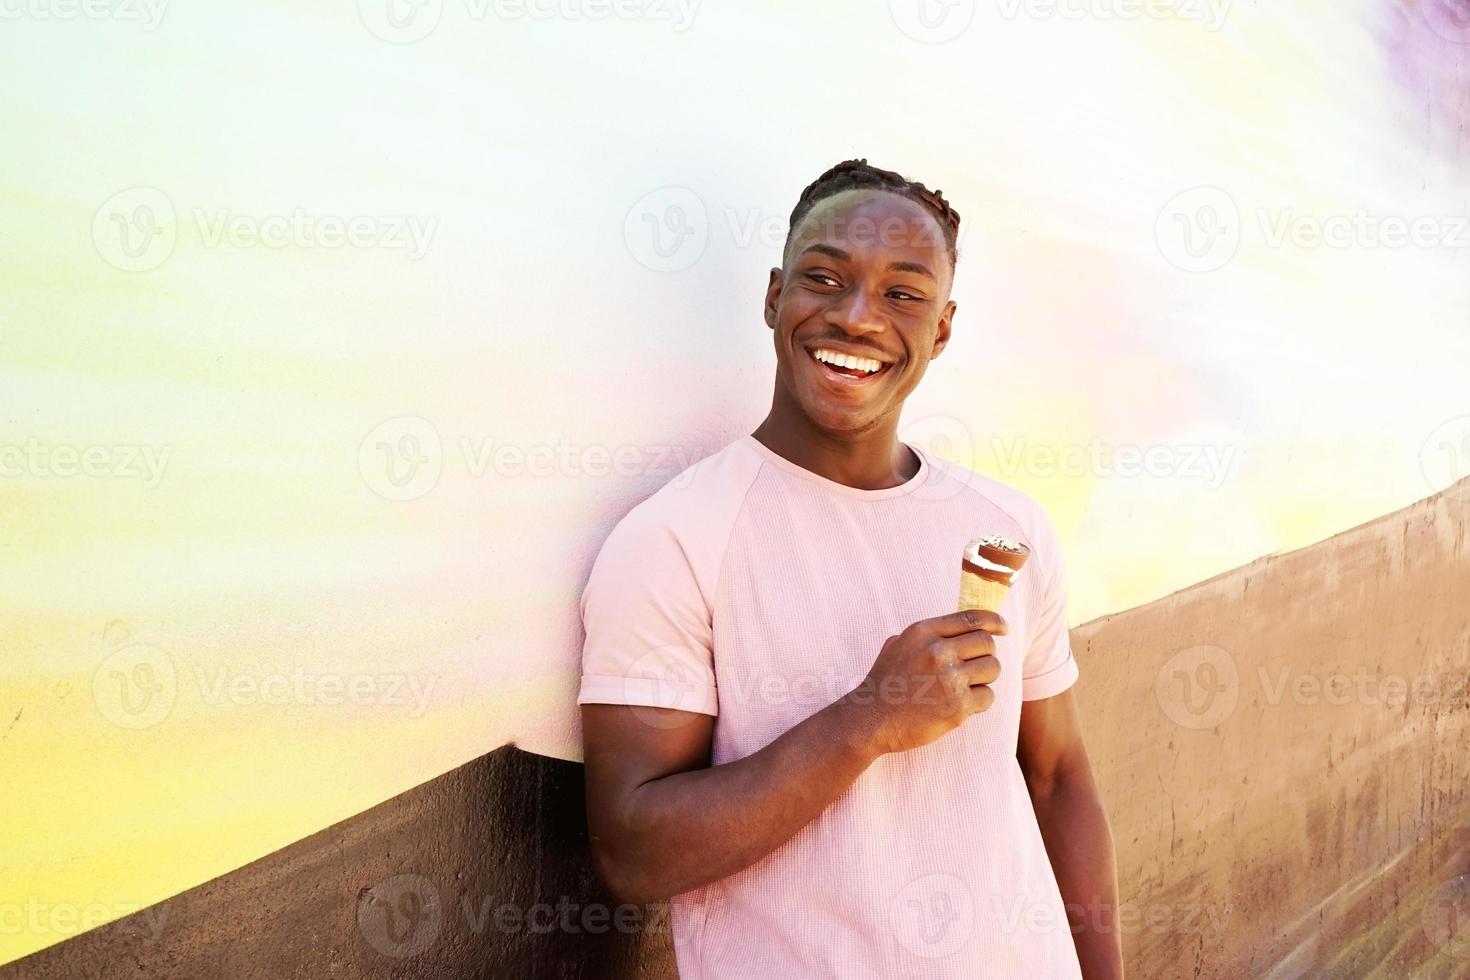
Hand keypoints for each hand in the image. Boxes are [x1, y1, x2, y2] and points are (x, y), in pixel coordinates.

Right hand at [843, 608, 1006, 755]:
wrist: (870, 720)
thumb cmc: (885, 683)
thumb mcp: (897, 645)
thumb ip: (927, 634)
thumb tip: (961, 626)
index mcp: (923, 632)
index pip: (971, 618)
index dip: (994, 621)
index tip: (1004, 629)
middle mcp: (937, 651)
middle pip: (987, 643)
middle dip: (985, 655)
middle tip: (972, 669)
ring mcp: (949, 679)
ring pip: (992, 669)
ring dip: (984, 679)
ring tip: (964, 688)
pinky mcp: (957, 706)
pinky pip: (988, 697)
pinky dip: (979, 703)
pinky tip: (959, 706)